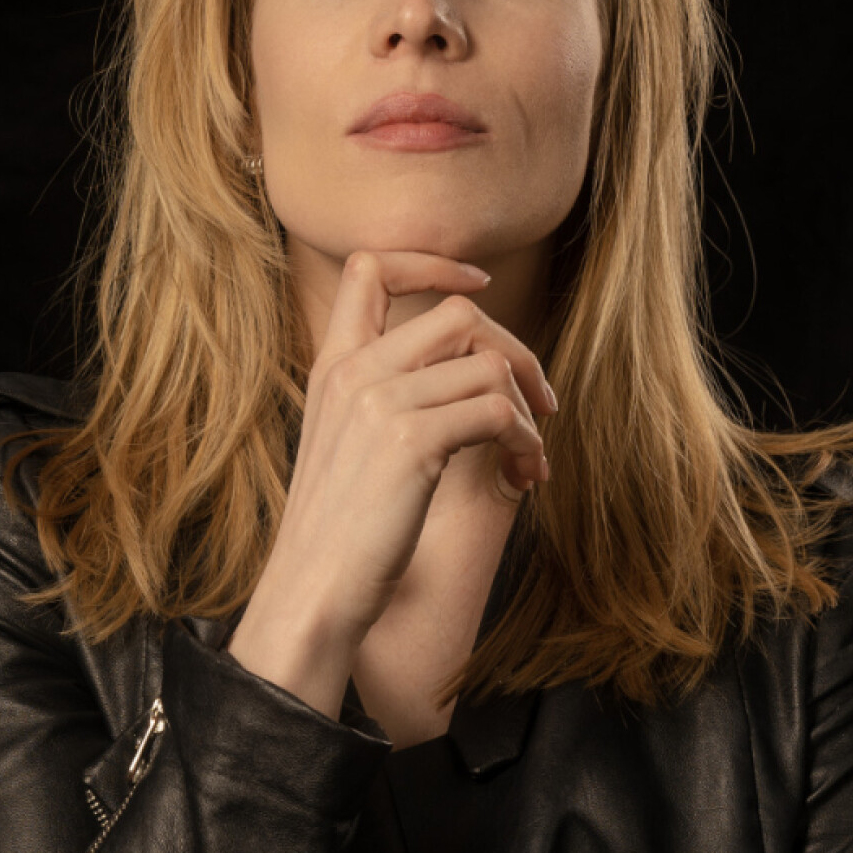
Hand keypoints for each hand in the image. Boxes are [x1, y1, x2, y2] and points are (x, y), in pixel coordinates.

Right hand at [227, 250, 555, 716]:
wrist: (311, 590)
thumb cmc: (338, 528)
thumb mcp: (346, 440)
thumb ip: (385, 392)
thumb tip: (468, 367)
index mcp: (332, 364)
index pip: (371, 266)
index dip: (431, 262)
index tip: (477, 282)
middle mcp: (354, 370)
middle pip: (458, 313)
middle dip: (516, 351)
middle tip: (541, 402)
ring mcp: (380, 402)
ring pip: (489, 363)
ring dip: (529, 409)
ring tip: (530, 455)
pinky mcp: (412, 441)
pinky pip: (499, 411)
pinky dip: (527, 442)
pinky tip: (524, 475)